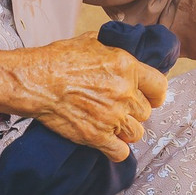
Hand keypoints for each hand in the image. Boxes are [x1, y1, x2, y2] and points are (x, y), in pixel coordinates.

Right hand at [0, 34, 167, 162]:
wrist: (36, 81)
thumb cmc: (57, 59)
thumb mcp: (90, 42)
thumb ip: (112, 49)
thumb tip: (120, 50)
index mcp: (127, 67)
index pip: (160, 87)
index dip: (155, 94)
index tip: (150, 97)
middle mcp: (124, 93)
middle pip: (146, 112)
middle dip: (134, 112)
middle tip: (118, 109)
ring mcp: (112, 117)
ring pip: (136, 133)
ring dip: (126, 131)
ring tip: (113, 125)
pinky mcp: (97, 136)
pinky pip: (120, 152)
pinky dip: (116, 151)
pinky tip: (109, 144)